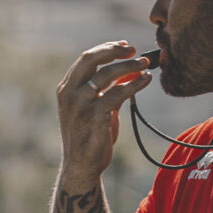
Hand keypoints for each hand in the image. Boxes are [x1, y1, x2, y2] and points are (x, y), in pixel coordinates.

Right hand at [55, 40, 157, 183]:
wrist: (82, 166)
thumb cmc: (90, 137)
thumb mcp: (97, 109)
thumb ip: (109, 89)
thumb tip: (130, 70)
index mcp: (66, 89)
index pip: (86, 59)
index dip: (107, 48)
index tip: (125, 46)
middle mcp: (69, 94)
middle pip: (92, 59)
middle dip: (115, 51)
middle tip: (135, 50)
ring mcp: (79, 104)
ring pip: (107, 74)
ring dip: (130, 65)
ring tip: (146, 65)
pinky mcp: (93, 115)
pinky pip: (118, 92)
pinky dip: (135, 83)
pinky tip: (145, 81)